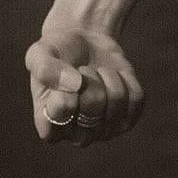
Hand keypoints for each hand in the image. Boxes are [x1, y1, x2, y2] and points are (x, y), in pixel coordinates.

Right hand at [26, 24, 143, 145]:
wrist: (83, 41)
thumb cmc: (57, 51)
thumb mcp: (40, 53)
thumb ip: (46, 68)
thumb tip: (74, 84)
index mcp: (49, 126)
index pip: (62, 109)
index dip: (68, 83)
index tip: (65, 73)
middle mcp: (75, 135)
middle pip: (94, 105)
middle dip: (91, 76)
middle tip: (83, 70)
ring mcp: (103, 131)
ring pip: (117, 101)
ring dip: (109, 76)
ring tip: (98, 72)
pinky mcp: (126, 119)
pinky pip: (136, 99)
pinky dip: (127, 79)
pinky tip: (114, 77)